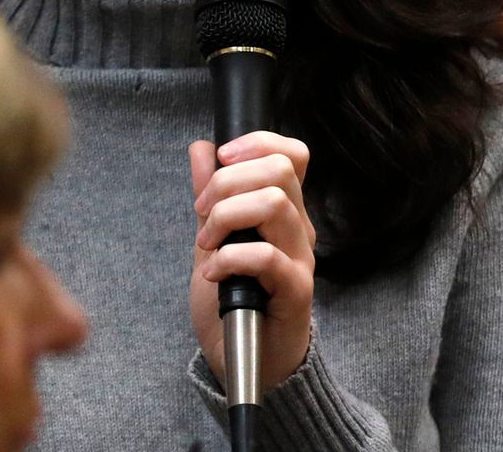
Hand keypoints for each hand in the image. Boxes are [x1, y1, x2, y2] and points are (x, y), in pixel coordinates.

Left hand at [189, 131, 315, 390]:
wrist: (246, 360)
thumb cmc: (235, 301)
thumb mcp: (212, 239)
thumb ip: (211, 196)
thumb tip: (202, 149)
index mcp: (284, 210)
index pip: (292, 155)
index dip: (257, 143)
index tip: (221, 158)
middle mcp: (299, 229)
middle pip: (279, 170)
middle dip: (228, 182)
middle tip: (201, 212)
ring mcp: (301, 258)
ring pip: (275, 204)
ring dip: (227, 216)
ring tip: (207, 243)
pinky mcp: (296, 290)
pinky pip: (267, 256)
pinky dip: (230, 258)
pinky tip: (213, 272)